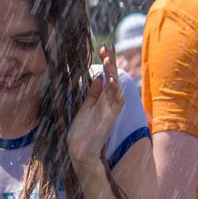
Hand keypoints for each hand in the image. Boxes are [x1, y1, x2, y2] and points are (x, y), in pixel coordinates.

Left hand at [67, 46, 123, 171]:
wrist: (81, 151)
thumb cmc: (82, 131)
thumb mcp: (86, 108)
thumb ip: (92, 94)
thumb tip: (97, 78)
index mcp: (103, 99)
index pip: (107, 76)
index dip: (106, 63)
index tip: (103, 48)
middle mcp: (109, 103)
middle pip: (113, 79)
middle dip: (111, 63)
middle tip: (108, 47)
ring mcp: (110, 111)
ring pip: (116, 88)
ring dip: (113, 74)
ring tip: (109, 59)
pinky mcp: (109, 119)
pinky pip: (115, 103)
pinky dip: (114, 91)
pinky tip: (111, 81)